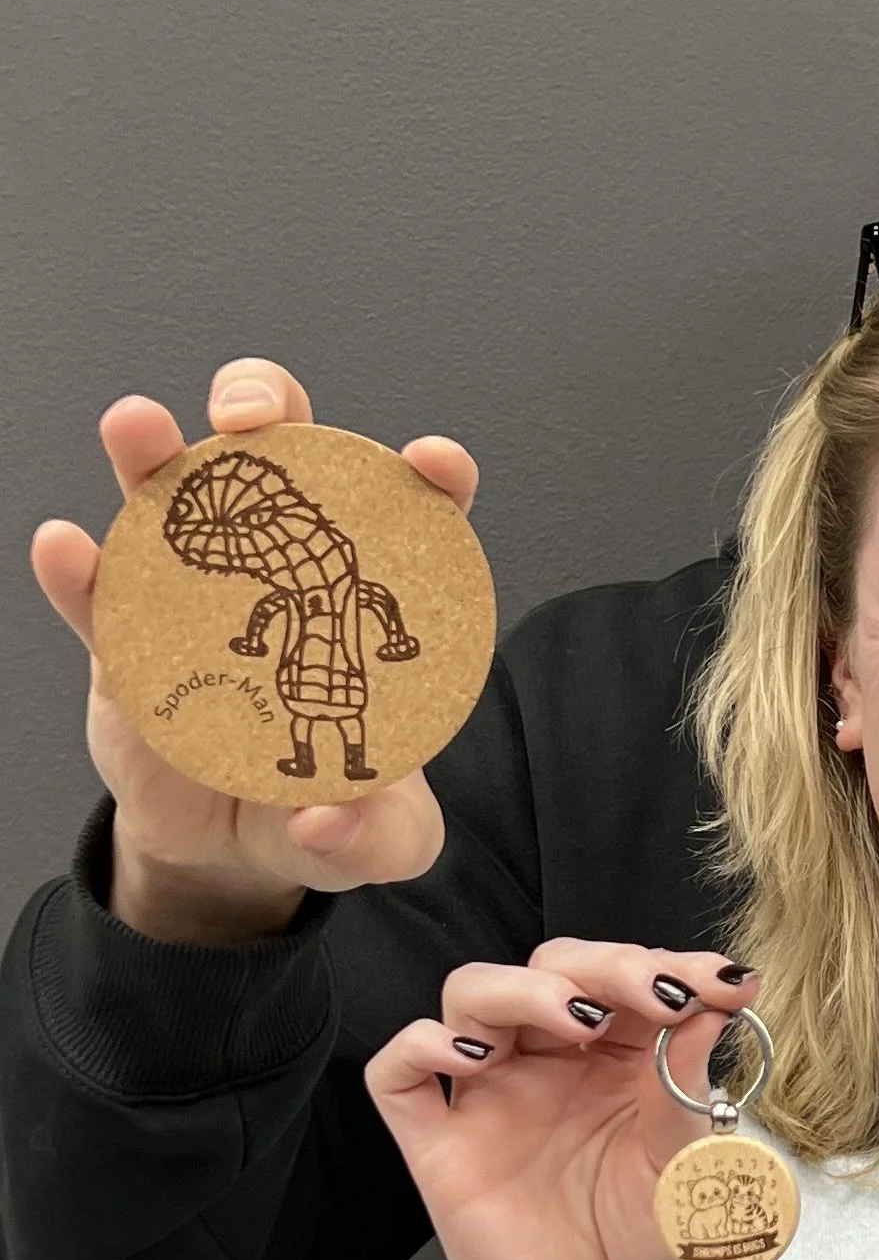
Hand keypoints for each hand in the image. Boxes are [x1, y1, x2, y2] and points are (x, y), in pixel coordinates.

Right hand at [29, 356, 480, 945]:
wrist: (227, 852)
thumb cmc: (321, 814)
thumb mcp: (379, 843)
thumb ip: (379, 838)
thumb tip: (328, 821)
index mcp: (360, 599)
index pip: (406, 513)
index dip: (425, 475)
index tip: (432, 464)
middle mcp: (279, 569)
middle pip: (277, 461)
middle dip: (265, 407)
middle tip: (249, 419)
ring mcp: (196, 593)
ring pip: (174, 496)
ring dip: (153, 453)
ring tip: (138, 429)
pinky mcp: (126, 639)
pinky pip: (98, 595)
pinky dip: (79, 568)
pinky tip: (66, 549)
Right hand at [366, 943, 756, 1259]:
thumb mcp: (692, 1169)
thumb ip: (689, 1086)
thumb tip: (714, 1002)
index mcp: (622, 1063)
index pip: (629, 981)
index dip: (670, 967)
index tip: (723, 981)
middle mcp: (553, 1068)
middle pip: (550, 969)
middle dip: (603, 965)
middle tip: (651, 991)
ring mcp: (491, 1101)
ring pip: (473, 997)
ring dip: (522, 988)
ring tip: (578, 1019)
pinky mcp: (440, 1147)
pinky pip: (399, 1074)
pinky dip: (421, 1046)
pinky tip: (473, 1059)